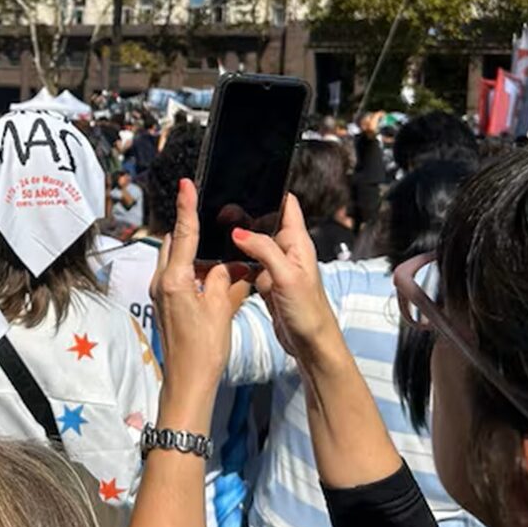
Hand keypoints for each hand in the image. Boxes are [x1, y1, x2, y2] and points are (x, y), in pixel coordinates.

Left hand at [150, 180, 242, 421]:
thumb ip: (225, 279)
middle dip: (191, 228)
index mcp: (175, 279)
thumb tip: (230, 262)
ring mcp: (161, 293)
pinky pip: (178, 275)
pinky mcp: (166, 303)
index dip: (187, 207)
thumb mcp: (221, 309)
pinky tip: (213, 273)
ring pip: (176, 259)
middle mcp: (162, 282)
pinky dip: (194, 268)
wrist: (188, 381)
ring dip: (194, 251)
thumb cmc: (204, 348)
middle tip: (210, 214)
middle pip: (175, 243)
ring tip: (217, 246)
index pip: (184, 234)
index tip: (186, 184)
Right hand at [230, 194, 340, 361]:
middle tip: (220, 210)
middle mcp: (287, 250)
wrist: (311, 343)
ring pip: (254, 242)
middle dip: (244, 213)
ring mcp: (276, 265)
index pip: (287, 204)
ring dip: (238, 237)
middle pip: (265, 221)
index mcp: (298, 242)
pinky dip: (236, 259)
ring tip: (216, 230)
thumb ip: (264, 250)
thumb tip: (239, 232)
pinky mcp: (267, 281)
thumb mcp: (286, 277)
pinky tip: (222, 259)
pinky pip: (248, 262)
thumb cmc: (309, 312)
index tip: (248, 183)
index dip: (270, 191)